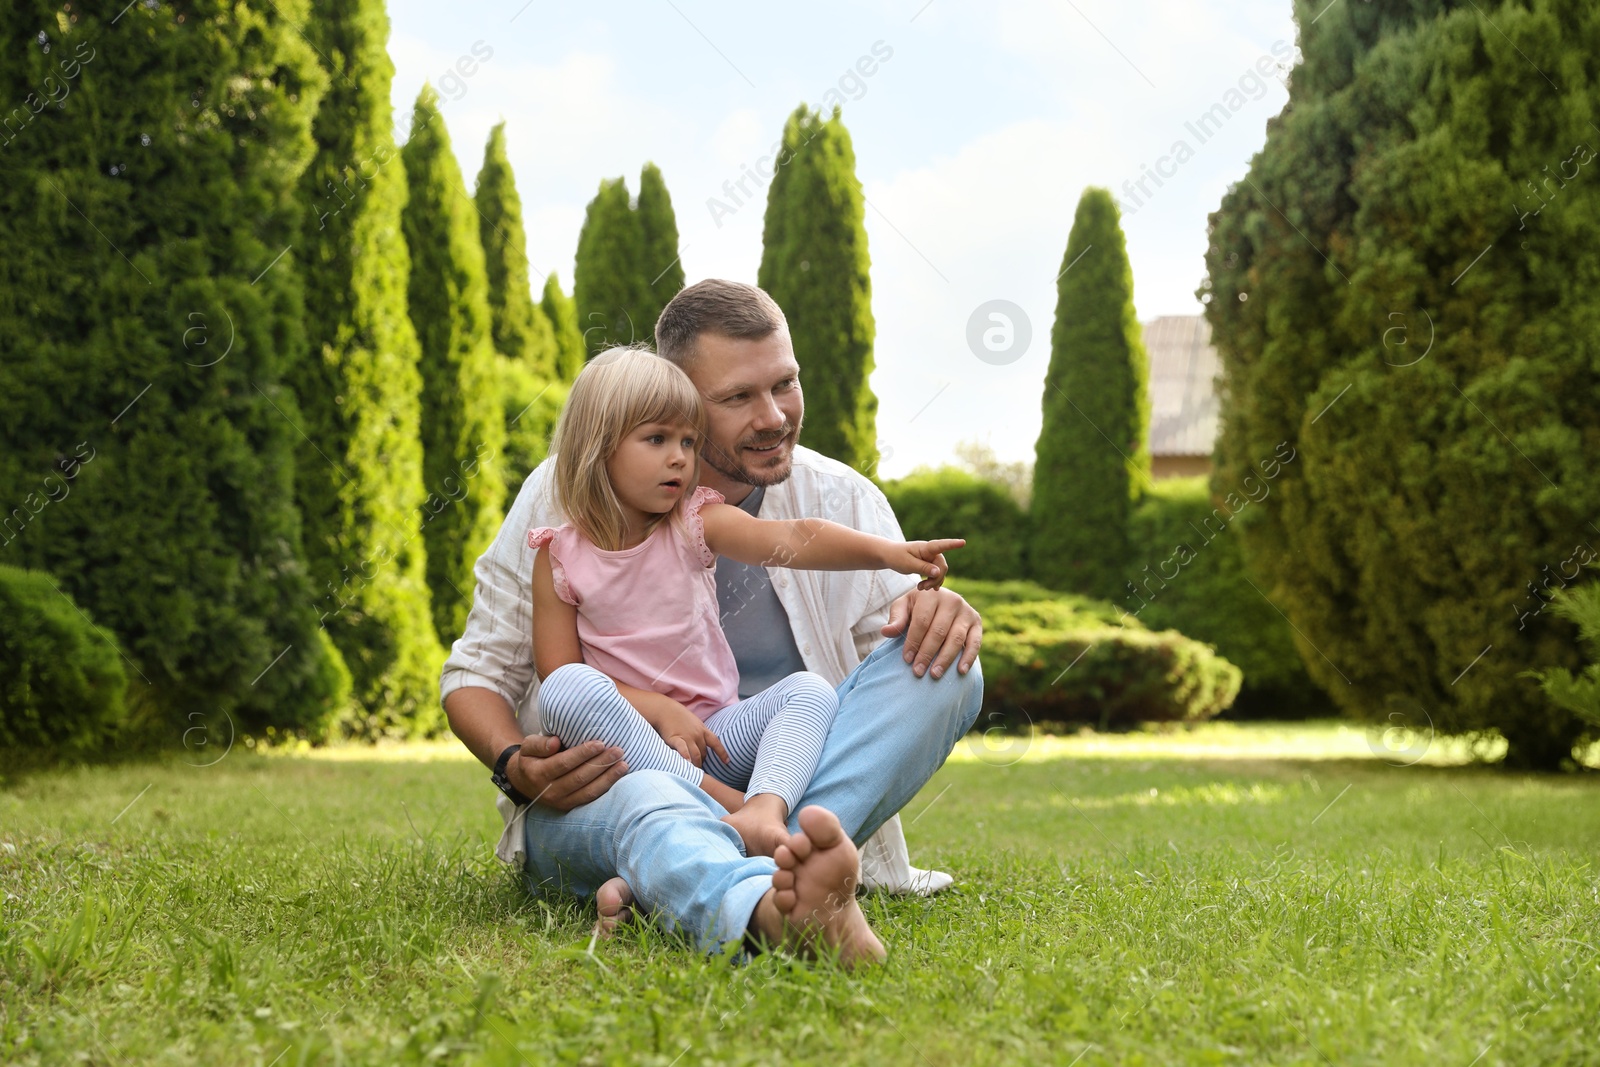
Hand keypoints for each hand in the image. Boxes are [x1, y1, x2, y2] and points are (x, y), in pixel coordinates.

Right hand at [510, 734, 626, 811]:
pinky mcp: (570, 807)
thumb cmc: (532, 758)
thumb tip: (555, 742)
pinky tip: (618, 777)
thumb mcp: (528, 746)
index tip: (600, 743)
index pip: (564, 764)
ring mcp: (561, 802)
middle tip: (618, 751)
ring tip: (623, 764)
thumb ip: (539, 743)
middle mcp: (549, 792)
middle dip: (600, 764)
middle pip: (579, 778)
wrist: (525, 782)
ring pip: (588, 792)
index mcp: (538, 774)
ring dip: (608, 778)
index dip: (583, 754)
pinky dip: (606, 788)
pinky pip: (590, 799)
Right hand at [653, 703, 729, 767]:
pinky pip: (683, 749)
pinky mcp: (676, 738)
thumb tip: (703, 745)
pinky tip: (687, 763)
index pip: (716, 743)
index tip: (727, 762)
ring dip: (696, 765)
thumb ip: (699, 733)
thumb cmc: (678, 717)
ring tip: (694, 774)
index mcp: (702, 730)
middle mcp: (697, 734)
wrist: (664, 709)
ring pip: (696, 755)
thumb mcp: (693, 723)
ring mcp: (687, 736)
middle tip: (699, 771)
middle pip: (704, 753)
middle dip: (702, 762)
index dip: (722, 753)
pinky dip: (686, 757)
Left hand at [881, 587, 981, 679]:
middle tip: (918, 671)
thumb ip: (896, 619)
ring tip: (934, 674)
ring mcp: (966, 611)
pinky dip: (969, 657)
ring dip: (945, 659)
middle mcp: (952, 600)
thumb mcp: (903, 607)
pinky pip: (975, 642)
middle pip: (938, 631)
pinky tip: (961, 671)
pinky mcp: (977, 621)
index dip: (914, 641)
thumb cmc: (917, 607)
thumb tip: (886, 632)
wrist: (939, 600)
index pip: (922, 622)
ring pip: (956, 638)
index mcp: (931, 595)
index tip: (907, 659)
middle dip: (927, 653)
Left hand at [883, 538, 964, 589]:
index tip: (963, 542)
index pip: (941, 545)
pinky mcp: (929, 564)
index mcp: (926, 548)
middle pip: (942, 566)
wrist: (889, 556)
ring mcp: (931, 558)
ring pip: (940, 572)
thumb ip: (923, 568)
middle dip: (935, 579)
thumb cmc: (897, 557)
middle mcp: (931, 552)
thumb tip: (939, 572)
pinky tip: (928, 588)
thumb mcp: (908, 564)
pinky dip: (933, 582)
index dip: (952, 544)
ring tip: (921, 588)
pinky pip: (936, 574)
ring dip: (933, 582)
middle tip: (922, 588)